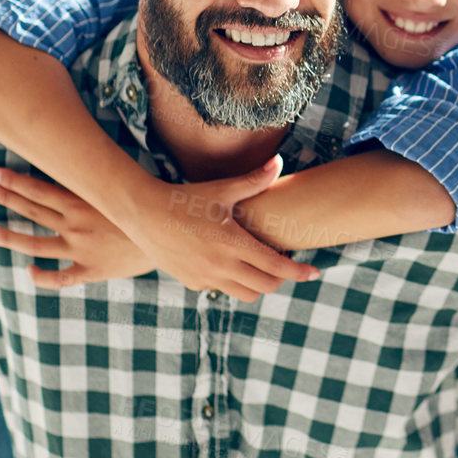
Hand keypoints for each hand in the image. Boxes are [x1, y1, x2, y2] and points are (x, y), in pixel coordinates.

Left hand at [0, 166, 155, 286]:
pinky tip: (28, 272)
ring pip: (35, 244)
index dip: (14, 181)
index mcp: (84, 202)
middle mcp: (76, 225)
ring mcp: (81, 249)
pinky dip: (43, 277)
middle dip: (5, 198)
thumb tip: (91, 156)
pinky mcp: (91, 270)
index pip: (40, 189)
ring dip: (9, 238)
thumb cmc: (156, 206)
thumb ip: (106, 177)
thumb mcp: (130, 186)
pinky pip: (62, 277)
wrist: (175, 238)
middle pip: (32, 211)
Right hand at [115, 157, 319, 301]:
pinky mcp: (192, 282)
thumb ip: (254, 180)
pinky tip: (231, 263)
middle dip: (280, 278)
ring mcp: (205, 278)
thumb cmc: (185, 198)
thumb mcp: (222, 190)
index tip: (315, 273)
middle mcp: (220, 267)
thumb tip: (279, 162)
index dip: (299, 273)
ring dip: (258, 284)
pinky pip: (222, 290)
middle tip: (283, 261)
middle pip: (265, 287)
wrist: (143, 213)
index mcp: (232, 244)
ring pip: (246, 295)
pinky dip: (233, 282)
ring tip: (259, 264)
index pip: (276, 267)